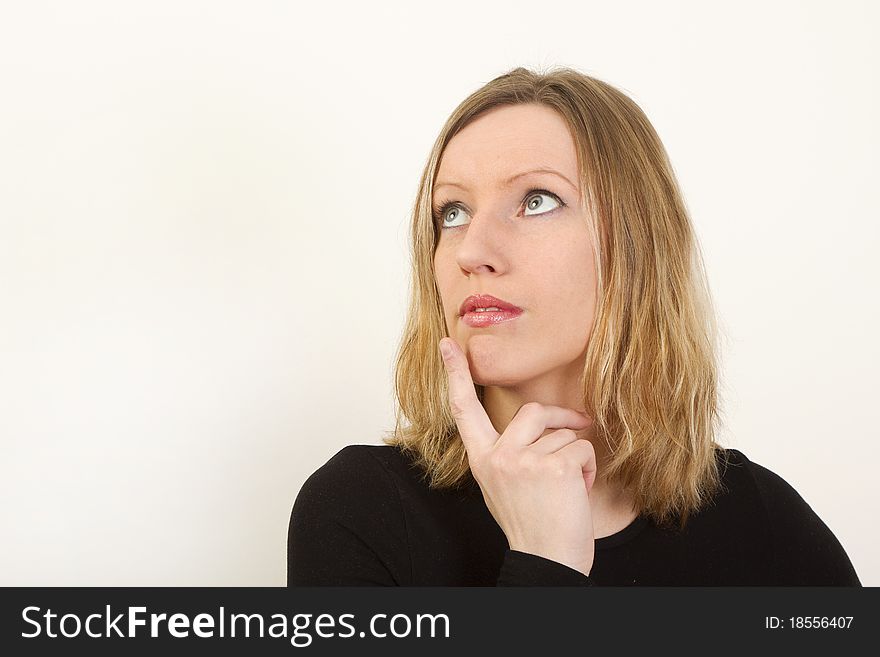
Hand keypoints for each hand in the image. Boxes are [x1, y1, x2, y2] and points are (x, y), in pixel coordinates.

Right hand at [439, 337, 596, 576]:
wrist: (548, 562)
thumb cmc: (532, 525)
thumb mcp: (504, 485)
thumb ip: (509, 452)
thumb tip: (535, 424)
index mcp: (482, 460)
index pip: (464, 410)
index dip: (455, 374)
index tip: (447, 344)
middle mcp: (498, 457)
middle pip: (532, 411)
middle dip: (559, 419)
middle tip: (578, 428)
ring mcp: (524, 460)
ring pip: (564, 434)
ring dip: (576, 457)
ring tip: (566, 489)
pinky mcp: (555, 465)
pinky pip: (582, 447)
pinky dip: (588, 467)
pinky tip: (577, 491)